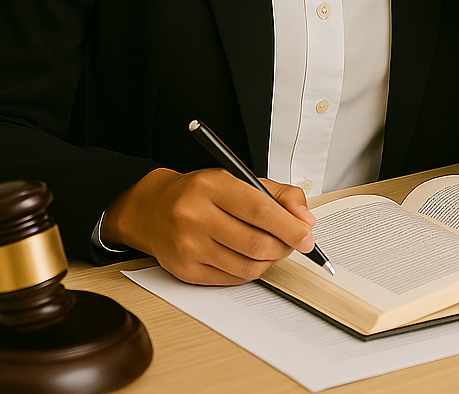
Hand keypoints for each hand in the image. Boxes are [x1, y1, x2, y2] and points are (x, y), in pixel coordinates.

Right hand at [102, 167, 316, 285]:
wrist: (151, 209)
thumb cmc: (200, 193)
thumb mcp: (238, 178)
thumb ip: (278, 194)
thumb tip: (305, 219)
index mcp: (211, 186)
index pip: (260, 209)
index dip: (289, 225)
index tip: (307, 234)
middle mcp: (196, 216)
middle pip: (256, 243)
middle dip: (284, 246)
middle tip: (293, 242)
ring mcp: (189, 247)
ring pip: (248, 266)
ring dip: (269, 260)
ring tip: (270, 247)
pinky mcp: (185, 271)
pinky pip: (232, 280)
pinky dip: (249, 271)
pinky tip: (248, 256)